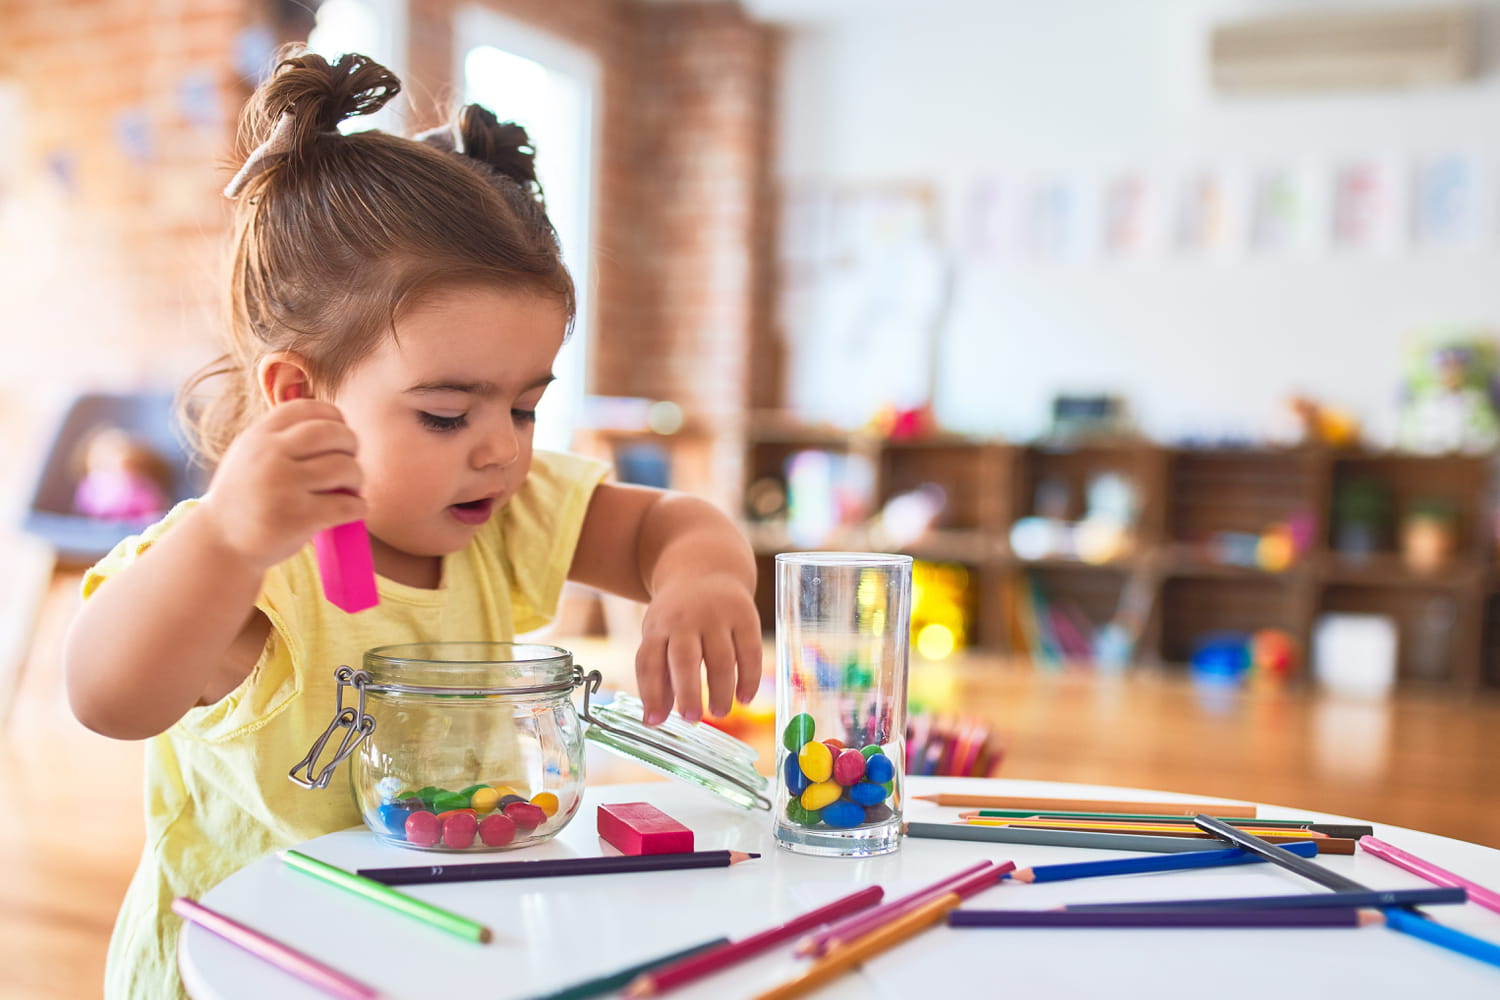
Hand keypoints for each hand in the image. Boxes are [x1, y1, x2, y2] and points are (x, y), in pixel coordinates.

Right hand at [197, 400, 365, 572]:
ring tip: (349, 490)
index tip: (339, 436)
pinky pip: (347, 505)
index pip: (309, 408)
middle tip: (349, 464)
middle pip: (334, 433)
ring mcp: (283, 486)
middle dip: (351, 446)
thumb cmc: (245, 498)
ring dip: (357, 479)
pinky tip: (352, 510)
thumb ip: (282, 438)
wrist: (220, 543)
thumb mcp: (250, 456)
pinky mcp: (298, 517)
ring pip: (345, 467)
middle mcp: (270, 455)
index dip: (334, 418)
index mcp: (259, 436)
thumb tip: (337, 428)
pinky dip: (358, 508)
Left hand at [635, 571, 761, 724]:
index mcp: (658, 627)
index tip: (654, 721)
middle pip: (685, 658)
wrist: (705, 568)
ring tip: (720, 713)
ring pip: (721, 658)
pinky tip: (746, 698)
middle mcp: (686, 620)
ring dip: (721, 690)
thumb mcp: (659, 636)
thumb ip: (658, 677)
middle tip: (691, 719)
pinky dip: (749, 678)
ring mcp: (717, 616)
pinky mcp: (745, 616)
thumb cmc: (677, 617)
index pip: (650, 662)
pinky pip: (750, 651)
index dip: (651, 693)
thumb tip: (654, 721)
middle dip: (688, 691)